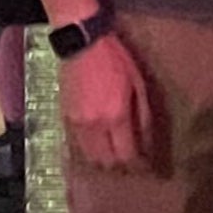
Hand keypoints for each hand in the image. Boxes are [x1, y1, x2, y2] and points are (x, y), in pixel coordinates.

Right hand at [61, 29, 155, 173]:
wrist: (82, 43)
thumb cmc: (116, 59)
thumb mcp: (138, 84)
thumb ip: (143, 116)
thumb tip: (147, 143)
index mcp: (116, 116)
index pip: (126, 155)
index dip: (137, 165)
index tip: (146, 168)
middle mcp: (95, 126)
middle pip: (107, 162)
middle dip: (121, 167)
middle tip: (132, 164)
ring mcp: (77, 124)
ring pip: (90, 157)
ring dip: (104, 161)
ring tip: (115, 157)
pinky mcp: (65, 118)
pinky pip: (77, 145)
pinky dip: (89, 151)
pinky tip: (98, 146)